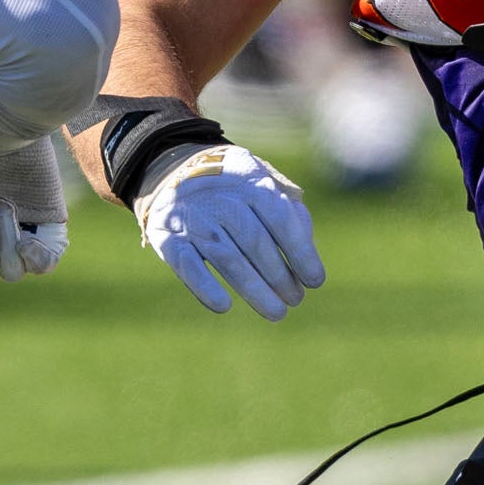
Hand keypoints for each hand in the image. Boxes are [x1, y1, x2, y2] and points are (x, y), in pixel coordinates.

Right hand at [136, 144, 323, 319]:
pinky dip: (205, 287)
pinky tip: (224, 306)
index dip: (301, 252)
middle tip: (295, 299)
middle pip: (255, 242)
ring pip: (227, 258)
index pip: (280, 219)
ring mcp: (193, 219)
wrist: (175, 173)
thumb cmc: (233, 189)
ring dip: (254, 289)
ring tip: (276, 312)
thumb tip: (307, 250)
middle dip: (279, 276)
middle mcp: (221, 199)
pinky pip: (188, 266)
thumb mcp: (261, 185)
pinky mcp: (168, 239)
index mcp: (249, 183)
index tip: (315, 281)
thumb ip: (289, 213)